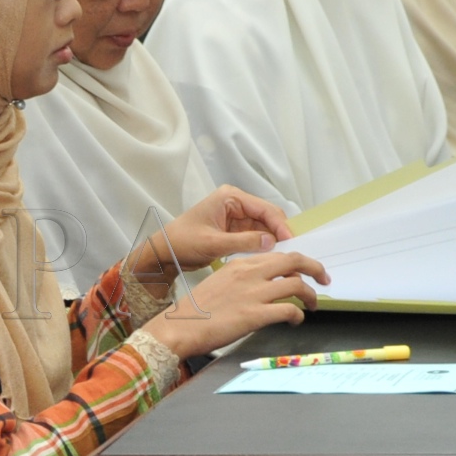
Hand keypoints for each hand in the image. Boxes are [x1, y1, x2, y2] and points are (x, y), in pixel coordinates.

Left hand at [128, 186, 292, 297]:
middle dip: (278, 233)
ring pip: (263, 228)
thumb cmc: (181, 241)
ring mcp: (235, 217)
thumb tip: (271, 242)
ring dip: (272, 241)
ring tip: (283, 257)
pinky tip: (270, 257)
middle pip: (267, 217)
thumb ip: (244, 242)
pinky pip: (255, 237)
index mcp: (230, 197)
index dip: (280, 224)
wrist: (164, 252)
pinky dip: (262, 246)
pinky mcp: (234, 230)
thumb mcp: (213, 243)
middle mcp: (235, 203)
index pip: (264, 208)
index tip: (291, 241)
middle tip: (290, 252)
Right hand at [141, 250, 328, 358]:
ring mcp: (254, 293)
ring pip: (297, 284)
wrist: (180, 326)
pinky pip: (289, 309)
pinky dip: (299, 314)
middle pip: (293, 261)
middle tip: (324, 278)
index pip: (277, 255)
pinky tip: (296, 320)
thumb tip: (262, 285)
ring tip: (313, 304)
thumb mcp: (219, 282)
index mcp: (240, 264)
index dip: (296, 262)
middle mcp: (250, 274)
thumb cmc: (196, 310)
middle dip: (315, 268)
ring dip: (311, 295)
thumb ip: (242, 278)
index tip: (303, 270)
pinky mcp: (256, 315)